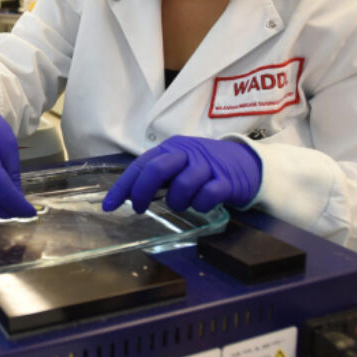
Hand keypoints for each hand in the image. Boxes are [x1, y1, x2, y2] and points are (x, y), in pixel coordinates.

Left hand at [102, 135, 261, 214]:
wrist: (246, 162)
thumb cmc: (205, 166)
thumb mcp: (179, 165)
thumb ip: (157, 175)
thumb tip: (129, 194)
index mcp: (171, 148)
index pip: (140, 166)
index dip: (122, 187)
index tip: (109, 206)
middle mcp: (187, 153)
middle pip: (157, 169)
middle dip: (143, 192)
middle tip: (140, 208)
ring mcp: (208, 165)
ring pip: (182, 185)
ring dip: (177, 201)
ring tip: (181, 204)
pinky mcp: (226, 180)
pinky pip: (208, 195)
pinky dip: (201, 204)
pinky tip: (202, 204)